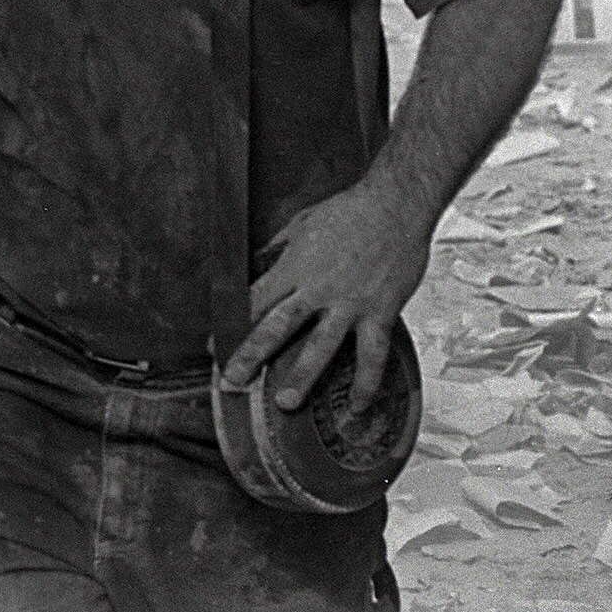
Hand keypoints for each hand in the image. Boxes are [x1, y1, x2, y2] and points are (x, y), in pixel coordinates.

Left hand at [222, 182, 429, 413]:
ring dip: (303, 376)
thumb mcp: (301, 224)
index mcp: (294, 268)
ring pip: (321, 346)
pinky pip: (371, 354)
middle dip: (253, 355)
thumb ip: (278, 249)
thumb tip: (256, 263)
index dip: (233, 326)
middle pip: (278, 326)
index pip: (254, 301)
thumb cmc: (348, 211)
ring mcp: (349, 304)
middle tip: (234, 382)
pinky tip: (357, 406)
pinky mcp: (379, 312)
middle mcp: (317, 289)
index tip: (216, 349)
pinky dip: (365, 382)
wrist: (396, 205)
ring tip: (286, 403)